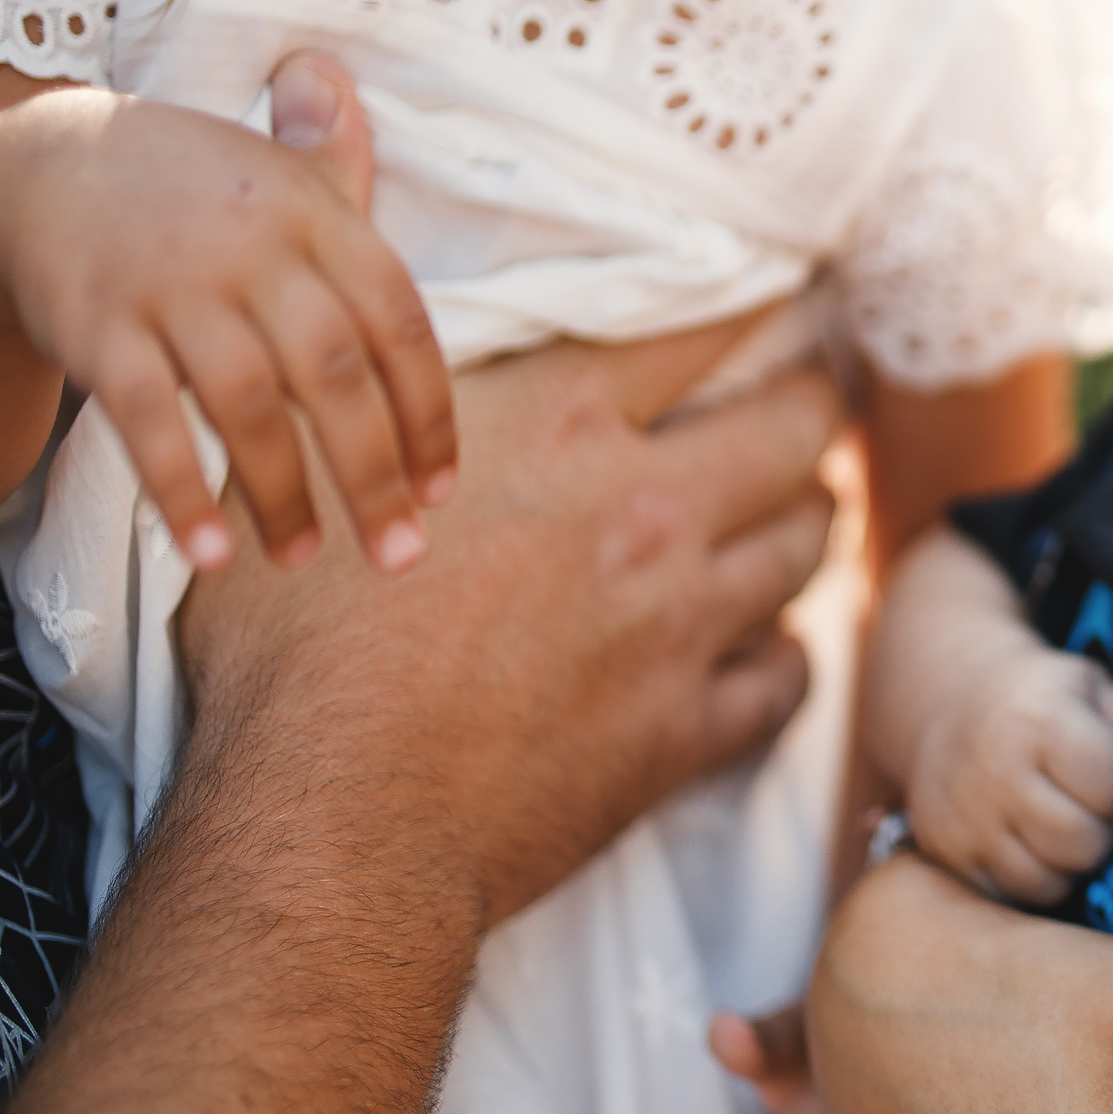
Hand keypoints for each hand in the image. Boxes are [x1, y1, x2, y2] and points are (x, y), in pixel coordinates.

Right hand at [0, 52, 452, 570]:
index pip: (399, 326)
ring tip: (306, 559)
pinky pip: (147, 420)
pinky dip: (183, 489)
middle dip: (374, 475)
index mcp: (316, 215)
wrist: (34, 156)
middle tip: (401, 554)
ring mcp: (173, 286)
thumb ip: (337, 165)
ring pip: (249, 406)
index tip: (441, 490)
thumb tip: (350, 88)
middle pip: (336, 375)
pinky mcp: (98, 325)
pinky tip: (213, 552)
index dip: (428, 415)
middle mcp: (253, 247)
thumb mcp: (274, 167)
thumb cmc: (187, 182)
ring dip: (284, 496)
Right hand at [177, 317, 836, 924]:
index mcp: (558, 425)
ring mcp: (680, 621)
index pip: (699, 326)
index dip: (751, 301)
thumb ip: (402, 411)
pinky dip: (787, 654)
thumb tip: (400, 368)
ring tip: (803, 507)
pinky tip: (772, 646)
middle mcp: (645, 509)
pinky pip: (788, 675)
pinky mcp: (687, 725)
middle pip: (794, 427)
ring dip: (811, 518)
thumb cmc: (295, 651)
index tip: (775, 297)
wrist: (334, 817)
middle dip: (815, 402)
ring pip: (806, 543)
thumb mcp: (330, 478)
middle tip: (816, 398)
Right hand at [906, 638, 1112, 904]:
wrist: (953, 701)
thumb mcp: (1093, 688)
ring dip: (1075, 862)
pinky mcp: (948, 852)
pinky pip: (1013, 894)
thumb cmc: (1048, 698)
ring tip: (1074, 825)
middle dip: (1105, 832)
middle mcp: (997, 771)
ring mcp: (967, 818)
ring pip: (1049, 879)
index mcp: (1039, 720)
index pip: (1109, 788)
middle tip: (1101, 812)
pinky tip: (1043, 845)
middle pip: (1083, 842)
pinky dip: (1038, 878)